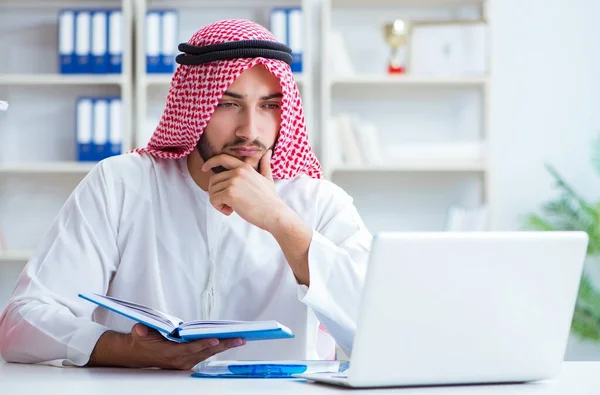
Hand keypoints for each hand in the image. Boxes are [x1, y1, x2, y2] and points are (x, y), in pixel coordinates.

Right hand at [88, 324, 245, 369]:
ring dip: (224, 347)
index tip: (216, 340)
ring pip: (209, 354)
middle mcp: (180, 360)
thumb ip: (141, 332)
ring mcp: (186, 362)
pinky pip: (206, 354)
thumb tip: (141, 330)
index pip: (190, 349)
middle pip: (205, 352)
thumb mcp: (139, 334)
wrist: (139, 354)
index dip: (203, 344)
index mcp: (170, 353)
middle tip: (239, 339)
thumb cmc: (143, 341)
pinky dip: (218, 348)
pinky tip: (229, 342)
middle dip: (223, 345)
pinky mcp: (189, 361)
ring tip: (240, 340)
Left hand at [202, 150, 285, 229]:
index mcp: (244, 168)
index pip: (222, 158)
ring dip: (218, 202)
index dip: (211, 162)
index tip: (204, 168)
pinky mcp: (230, 194)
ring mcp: (233, 183)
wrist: (274, 213)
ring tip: (232, 208)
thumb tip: (269, 152)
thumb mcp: (268, 178)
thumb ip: (265, 165)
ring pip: (212, 191)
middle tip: (229, 203)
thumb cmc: (271, 199)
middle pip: (213, 180)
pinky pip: (214, 200)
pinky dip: (219, 208)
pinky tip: (230, 211)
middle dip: (217, 193)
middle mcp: (237, 173)